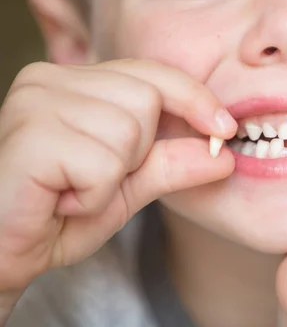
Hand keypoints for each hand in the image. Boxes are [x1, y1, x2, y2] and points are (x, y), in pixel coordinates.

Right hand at [0, 59, 236, 292]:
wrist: (5, 252)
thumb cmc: (60, 214)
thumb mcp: (129, 185)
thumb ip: (172, 163)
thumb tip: (224, 153)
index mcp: (76, 82)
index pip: (152, 74)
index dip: (195, 99)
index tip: (225, 128)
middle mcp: (51, 79)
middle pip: (147, 99)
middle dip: (138, 152)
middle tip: (96, 177)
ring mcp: (36, 102)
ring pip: (129, 131)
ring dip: (113, 177)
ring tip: (75, 189)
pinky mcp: (31, 136)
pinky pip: (103, 164)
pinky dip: (94, 195)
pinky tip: (60, 200)